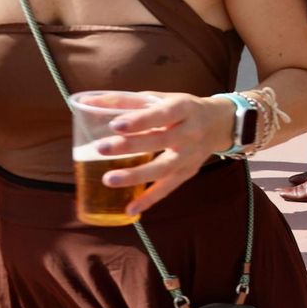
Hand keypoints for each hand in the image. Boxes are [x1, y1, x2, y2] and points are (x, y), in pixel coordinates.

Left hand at [93, 93, 236, 215]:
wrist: (219, 123)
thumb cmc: (181, 109)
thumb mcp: (159, 99)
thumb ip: (125, 101)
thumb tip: (86, 101)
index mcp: (183, 108)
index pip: (163, 114)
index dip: (140, 120)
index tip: (115, 124)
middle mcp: (191, 132)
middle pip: (161, 141)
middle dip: (131, 146)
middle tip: (101, 148)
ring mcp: (191, 155)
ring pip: (165, 168)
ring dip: (137, 175)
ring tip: (109, 179)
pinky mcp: (188, 172)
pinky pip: (168, 187)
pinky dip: (149, 199)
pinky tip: (130, 209)